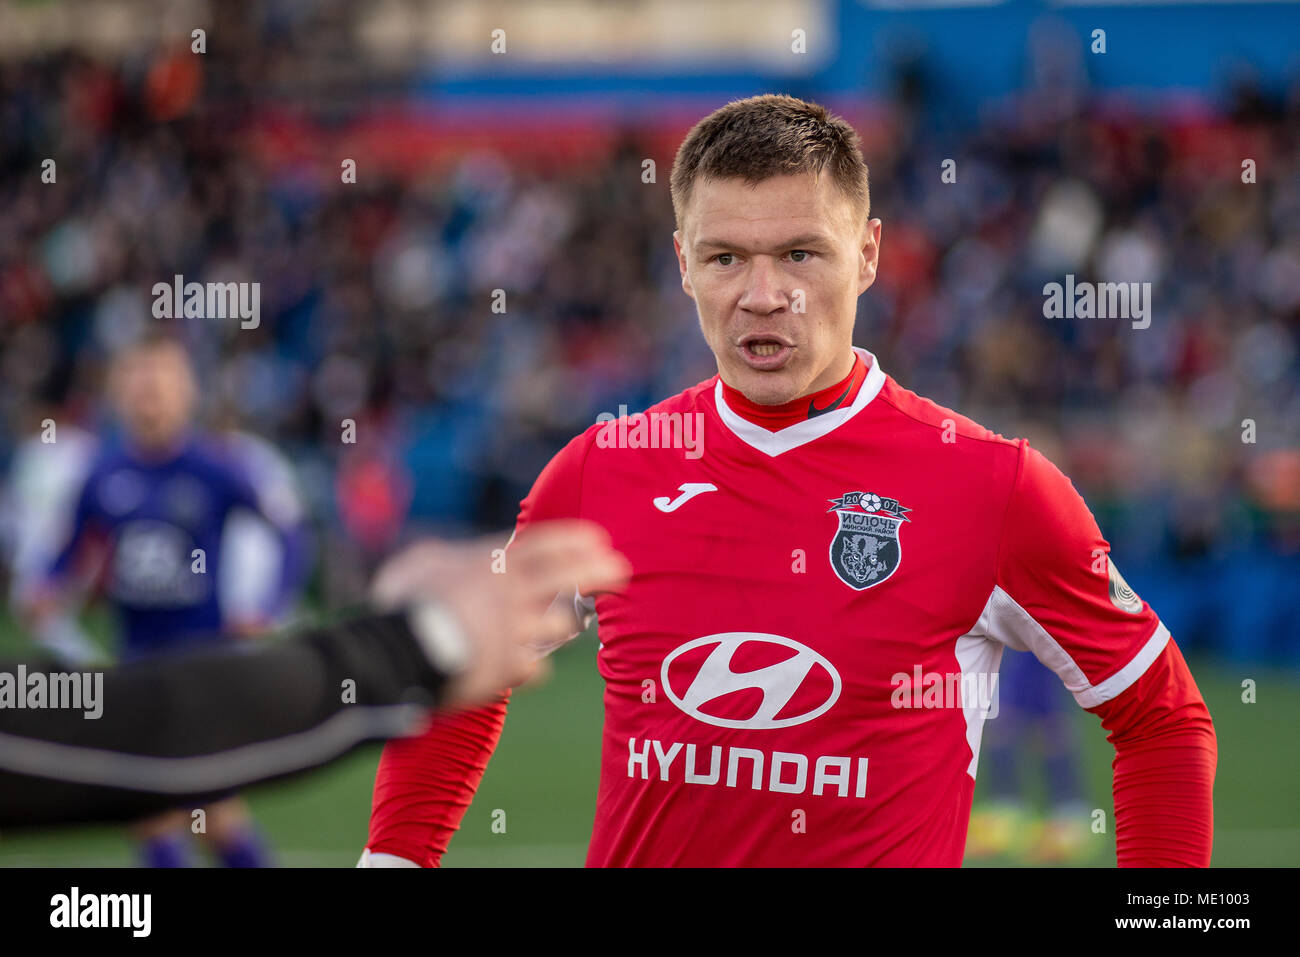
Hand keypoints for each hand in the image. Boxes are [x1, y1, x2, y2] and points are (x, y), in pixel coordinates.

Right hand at [371, 520, 629, 705]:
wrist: (404, 652)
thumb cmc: (406, 604)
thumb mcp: (420, 565)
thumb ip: (442, 558)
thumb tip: (444, 556)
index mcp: (492, 565)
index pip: (545, 544)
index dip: (575, 540)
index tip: (599, 540)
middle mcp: (513, 594)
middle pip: (569, 576)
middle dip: (599, 571)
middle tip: (621, 571)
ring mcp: (516, 630)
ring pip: (560, 624)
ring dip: (562, 625)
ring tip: (567, 624)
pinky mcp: (512, 667)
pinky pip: (535, 668)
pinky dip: (530, 667)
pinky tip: (524, 667)